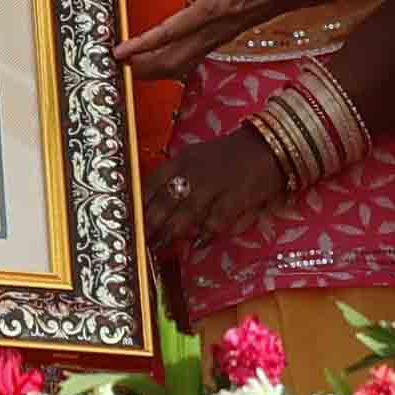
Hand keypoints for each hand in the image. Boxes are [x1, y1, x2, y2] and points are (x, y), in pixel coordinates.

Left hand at [117, 0, 345, 78]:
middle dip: (145, 67)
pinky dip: (174, 63)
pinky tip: (164, 61)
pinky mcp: (225, 35)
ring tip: (133, 69)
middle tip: (117, 69)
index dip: (143, 43)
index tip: (120, 51)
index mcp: (214, 10)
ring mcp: (221, 36)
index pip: (171, 32)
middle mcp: (216, 29)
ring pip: (185, 62)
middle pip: (174, 59)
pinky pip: (195, 56)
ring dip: (158, 68)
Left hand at [143, 132, 288, 249]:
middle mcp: (192, 172)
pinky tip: (198, 244)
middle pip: (163, 203)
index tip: (128, 220)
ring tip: (158, 248)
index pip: (151, 183)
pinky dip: (205, 235)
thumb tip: (153, 204)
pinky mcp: (234, 199)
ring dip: (170, 234)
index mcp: (181, 160)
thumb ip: (176, 177)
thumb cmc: (228, 155)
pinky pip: (214, 222)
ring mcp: (213, 186)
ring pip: (184, 216)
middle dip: (149, 225)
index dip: (138, 204)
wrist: (267, 146)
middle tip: (140, 241)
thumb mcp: (196, 157)